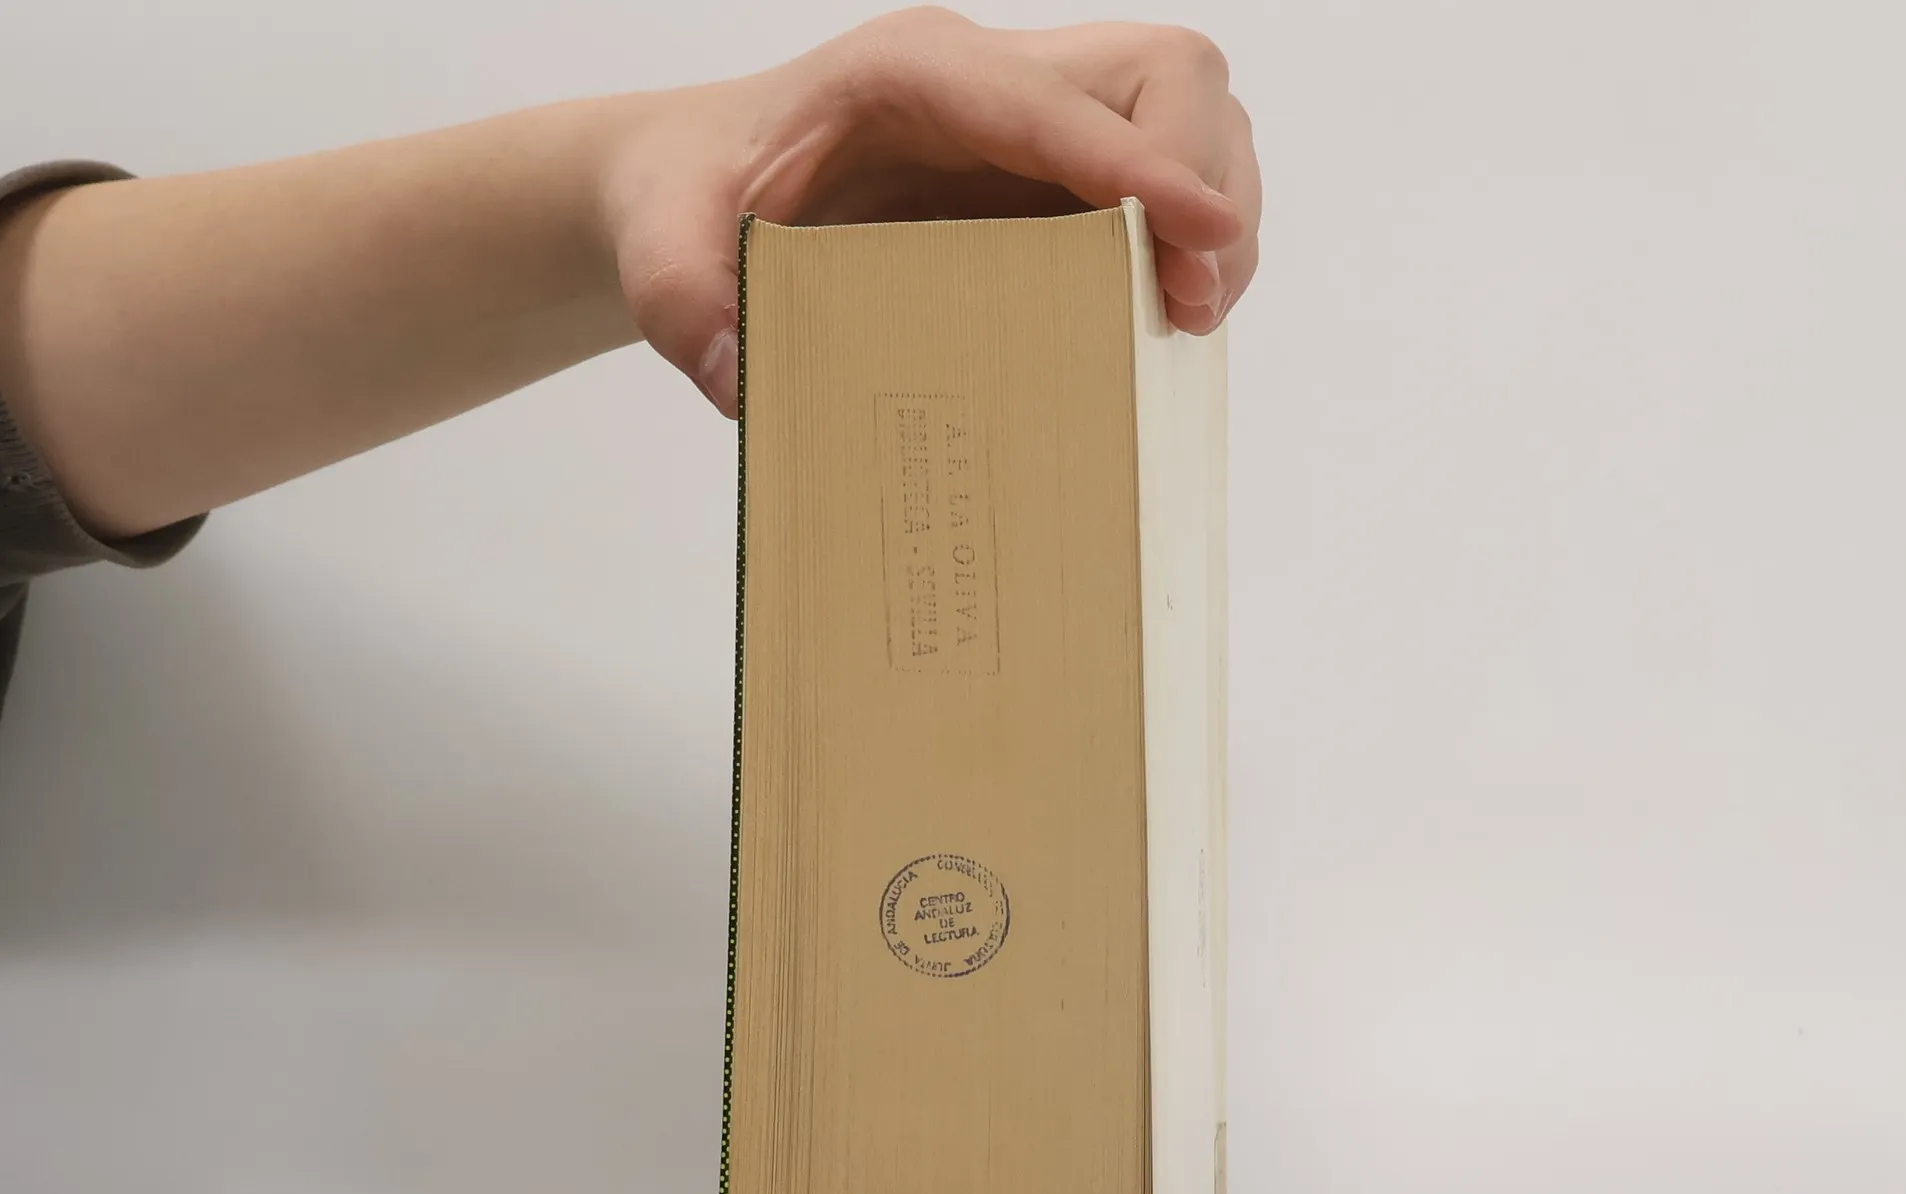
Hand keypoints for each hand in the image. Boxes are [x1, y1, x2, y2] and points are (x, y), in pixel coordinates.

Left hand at [599, 8, 1261, 413]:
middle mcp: (990, 83)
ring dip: (1215, 217)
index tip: (1202, 236)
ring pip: (1188, 120)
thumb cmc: (689, 198)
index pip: (1062, 103)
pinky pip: (1158, 186)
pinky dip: (1186, 246)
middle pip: (1168, 77)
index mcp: (911, 76)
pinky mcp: (1048, 181)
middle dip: (1206, 179)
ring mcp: (1031, 128)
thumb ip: (679, 299)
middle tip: (1188, 300)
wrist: (694, 187)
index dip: (1147, 164)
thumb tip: (735, 374)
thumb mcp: (659, 245)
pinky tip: (1159, 316)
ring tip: (1187, 316)